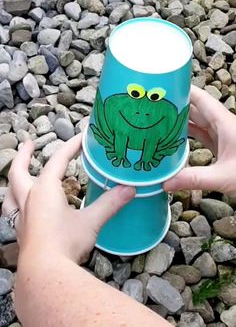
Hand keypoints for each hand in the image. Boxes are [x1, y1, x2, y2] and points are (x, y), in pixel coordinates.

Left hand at [2, 134, 134, 263]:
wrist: (44, 274)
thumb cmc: (65, 244)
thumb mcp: (91, 221)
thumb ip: (110, 203)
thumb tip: (129, 189)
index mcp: (45, 189)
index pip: (59, 160)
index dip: (71, 146)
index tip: (82, 137)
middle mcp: (29, 198)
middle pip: (20, 170)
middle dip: (24, 155)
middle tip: (28, 144)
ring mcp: (21, 216)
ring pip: (10, 190)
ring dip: (14, 177)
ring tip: (18, 172)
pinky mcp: (21, 231)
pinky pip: (11, 210)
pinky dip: (12, 202)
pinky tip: (18, 207)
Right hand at [164, 85, 235, 194]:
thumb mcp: (224, 177)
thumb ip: (194, 179)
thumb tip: (166, 182)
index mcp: (225, 123)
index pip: (201, 99)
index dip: (183, 90)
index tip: (165, 86)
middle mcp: (224, 126)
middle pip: (197, 110)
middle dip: (177, 106)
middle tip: (155, 104)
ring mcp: (225, 136)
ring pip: (200, 123)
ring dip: (182, 122)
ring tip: (160, 120)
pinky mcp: (225, 147)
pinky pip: (204, 136)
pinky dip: (190, 136)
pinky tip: (177, 139)